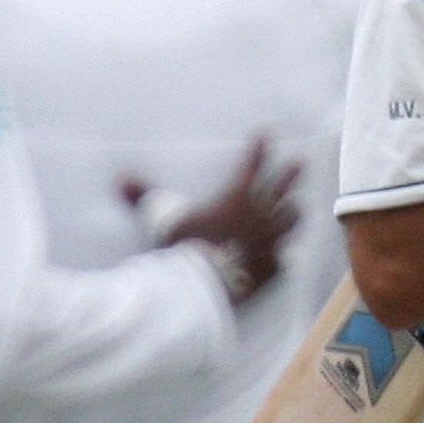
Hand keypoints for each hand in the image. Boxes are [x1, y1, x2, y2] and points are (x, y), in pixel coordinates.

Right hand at [120, 139, 301, 304]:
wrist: (205, 288)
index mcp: (236, 196)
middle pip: (283, 186)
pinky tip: (287, 260)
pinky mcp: (273, 268)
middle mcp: (260, 214)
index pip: (252, 163)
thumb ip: (144, 196)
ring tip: (298, 208)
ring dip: (293, 213)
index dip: (260, 146)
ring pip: (291, 220)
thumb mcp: (164, 218)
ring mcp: (270, 241)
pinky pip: (284, 260)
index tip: (268, 133)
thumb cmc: (186, 248)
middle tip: (302, 161)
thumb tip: (121, 178)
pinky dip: (283, 258)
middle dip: (292, 172)